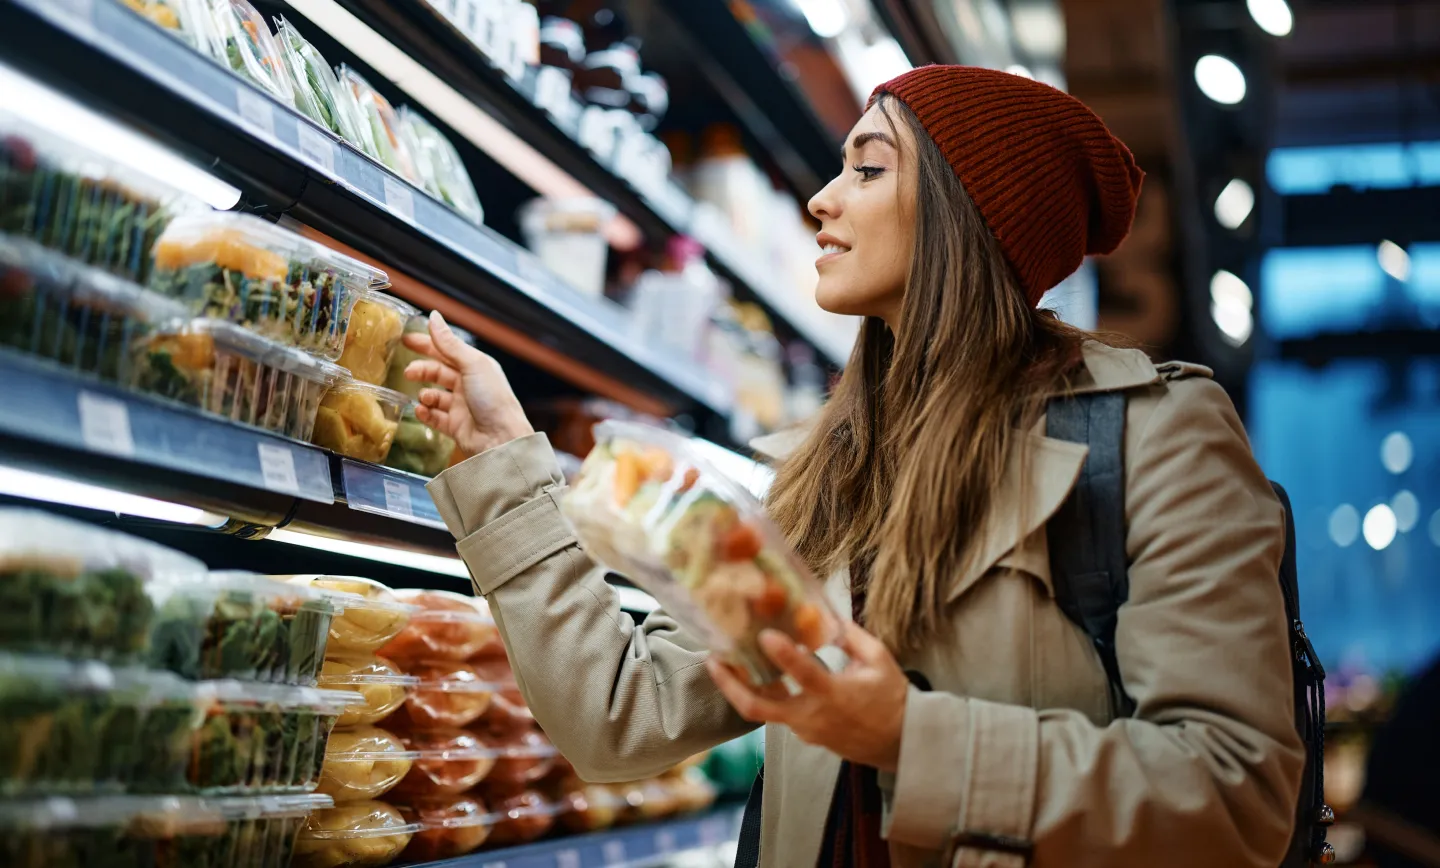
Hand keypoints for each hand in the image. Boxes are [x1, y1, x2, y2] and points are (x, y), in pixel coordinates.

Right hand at [402, 311, 533, 459]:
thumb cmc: (493, 399)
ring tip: (424, 396)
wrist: (501, 440)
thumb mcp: (472, 365)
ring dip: (425, 393)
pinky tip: (422, 410)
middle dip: (422, 370)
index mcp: (476, 366)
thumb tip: (434, 316)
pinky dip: (426, 413)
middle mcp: (469, 384)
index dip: (426, 343)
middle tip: (408, 371)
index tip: (405, 339)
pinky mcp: (455, 425)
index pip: (447, 349)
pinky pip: (434, 416)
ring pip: (434, 394)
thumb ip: (449, 343)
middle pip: (438, 371)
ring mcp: (461, 406)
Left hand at [706, 622, 909, 772]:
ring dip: (741, 686)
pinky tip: (757, 672)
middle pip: (758, 707)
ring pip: (762, 711)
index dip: (782, 654)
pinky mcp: (803, 735)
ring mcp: (804, 730)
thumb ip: (851, 637)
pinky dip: (764, 692)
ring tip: (724, 661)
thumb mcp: (879, 660)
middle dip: (730, 684)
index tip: (764, 634)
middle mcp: (812, 716)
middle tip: (713, 658)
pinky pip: (777, 713)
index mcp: (834, 695)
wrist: (900, 745)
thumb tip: (825, 615)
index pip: (803, 674)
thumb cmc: (892, 699)